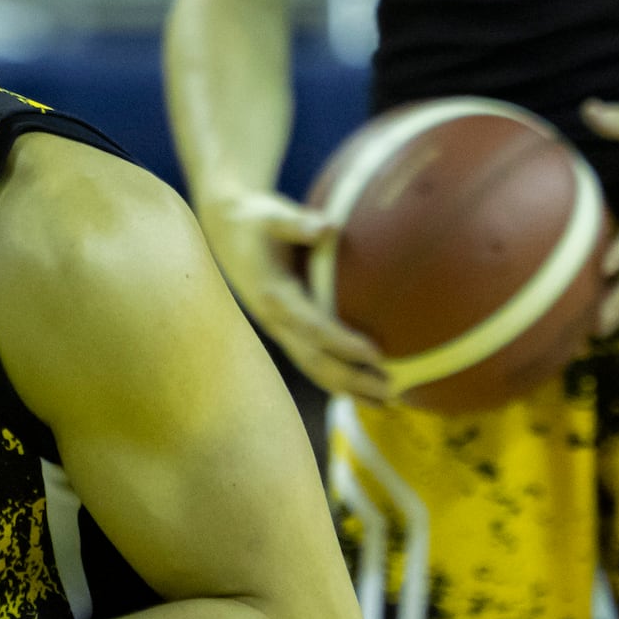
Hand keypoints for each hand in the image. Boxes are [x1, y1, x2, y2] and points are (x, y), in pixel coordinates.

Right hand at [199, 189, 391, 400]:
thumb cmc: (255, 220)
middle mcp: (275, 320)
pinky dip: (339, 379)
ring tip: (389, 404)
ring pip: (314, 368)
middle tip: (391, 392)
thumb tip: (326, 227)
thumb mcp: (271, 214)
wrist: (226, 230)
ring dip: (349, 389)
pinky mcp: (286, 331)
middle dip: (351, 380)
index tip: (376, 353)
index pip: (312, 326)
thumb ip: (296, 222)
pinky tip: (366, 391)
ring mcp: (280, 329)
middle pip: (314, 360)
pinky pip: (313, 361)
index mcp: (273, 295)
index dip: (342, 342)